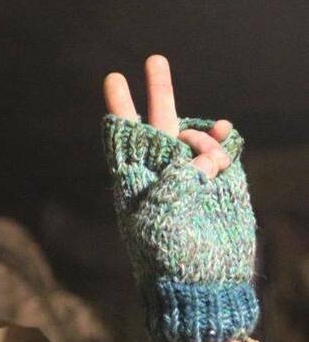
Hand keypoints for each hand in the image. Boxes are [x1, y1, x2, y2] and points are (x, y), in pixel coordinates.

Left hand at [102, 54, 249, 341]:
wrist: (203, 283)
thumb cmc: (168, 254)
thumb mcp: (158, 215)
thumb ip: (171, 177)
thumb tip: (197, 151)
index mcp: (135, 178)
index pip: (123, 135)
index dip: (120, 106)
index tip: (114, 78)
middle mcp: (161, 171)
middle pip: (156, 121)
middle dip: (158, 90)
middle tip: (154, 58)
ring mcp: (191, 175)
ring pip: (193, 135)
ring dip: (201, 136)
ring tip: (208, 160)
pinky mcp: (218, 182)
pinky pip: (221, 150)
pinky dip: (223, 140)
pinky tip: (226, 133)